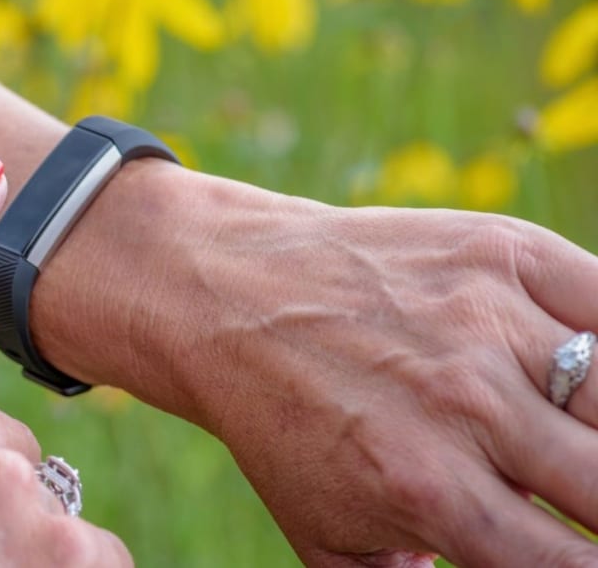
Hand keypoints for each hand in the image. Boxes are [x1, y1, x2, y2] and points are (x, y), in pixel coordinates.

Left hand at [32, 162, 597, 566]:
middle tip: (570, 487)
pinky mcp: (498, 251)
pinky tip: (590, 366)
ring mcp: (486, 319)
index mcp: (427, 487)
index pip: (570, 564)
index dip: (588, 563)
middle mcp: (465, 403)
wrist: (226, 296)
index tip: (577, 546)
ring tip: (571, 435)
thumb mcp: (328, 537)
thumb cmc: (280, 423)